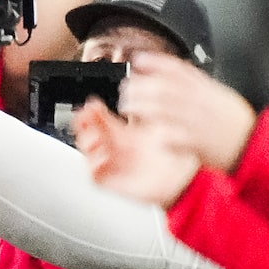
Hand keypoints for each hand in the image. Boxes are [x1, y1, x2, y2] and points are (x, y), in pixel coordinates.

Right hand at [73, 98, 199, 207]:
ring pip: (87, 153)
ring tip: (95, 136)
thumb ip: (148, 109)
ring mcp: (114, 165)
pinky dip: (94, 165)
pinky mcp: (114, 182)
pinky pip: (95, 175)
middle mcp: (117, 149)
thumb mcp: (161, 126)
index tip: (92, 103)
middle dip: (83, 122)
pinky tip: (103, 156)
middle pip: (88, 133)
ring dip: (86, 141)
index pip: (100, 120)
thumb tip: (140, 87)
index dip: (93, 111)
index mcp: (126, 134)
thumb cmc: (178, 156)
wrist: (186, 180)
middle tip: (86, 114)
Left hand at [116, 53, 257, 171]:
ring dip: (142, 106)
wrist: (252, 145)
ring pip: (164, 110)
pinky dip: (159, 133)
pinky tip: (147, 132)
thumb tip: (175, 70)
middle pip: (166, 88)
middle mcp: (201, 103)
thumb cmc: (234, 122)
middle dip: (142, 86)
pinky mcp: (196, 143)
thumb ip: (198, 83)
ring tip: (127, 106)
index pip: (179, 70)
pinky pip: (173, 136)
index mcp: (207, 89)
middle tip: (126, 87)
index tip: (139, 59)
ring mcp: (198, 122)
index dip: (156, 62)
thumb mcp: (220, 94)